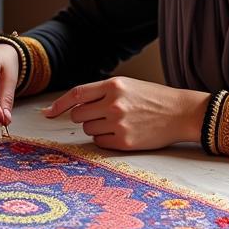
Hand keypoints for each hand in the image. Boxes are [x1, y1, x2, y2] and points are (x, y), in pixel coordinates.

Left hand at [43, 77, 209, 149]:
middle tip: (100, 115)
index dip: (59, 104)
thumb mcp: (126, 86)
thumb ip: (100, 92)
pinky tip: (121, 133)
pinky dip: (105, 140)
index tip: (47, 112)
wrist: (180, 113)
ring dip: (95, 128)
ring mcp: (119, 123)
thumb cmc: (151, 98)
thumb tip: (72, 106)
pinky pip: (100, 143)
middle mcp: (114, 104)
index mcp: (113, 85)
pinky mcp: (125, 142)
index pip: (76, 94)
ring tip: (116, 123)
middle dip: (83, 117)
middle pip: (78, 115)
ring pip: (88, 130)